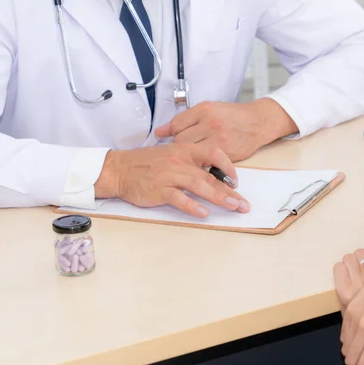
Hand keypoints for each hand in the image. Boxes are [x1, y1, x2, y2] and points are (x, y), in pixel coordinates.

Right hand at [94, 143, 250, 217]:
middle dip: (230, 191)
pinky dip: (192, 206)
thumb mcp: (171, 154)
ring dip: (219, 198)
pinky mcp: (160, 190)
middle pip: (211, 176)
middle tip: (243, 204)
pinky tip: (204, 214)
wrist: (119, 169)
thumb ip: (191, 161)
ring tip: (233, 207)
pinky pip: (180, 199)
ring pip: (200, 186)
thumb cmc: (146, 163)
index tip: (236, 181)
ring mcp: (170, 175)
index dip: (228, 167)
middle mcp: (180, 161)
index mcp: (185, 150)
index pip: (214, 154)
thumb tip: (213, 174)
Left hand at [154, 98, 298, 161]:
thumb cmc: (232, 115)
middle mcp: (211, 124)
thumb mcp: (209, 108)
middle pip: (180, 141)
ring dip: (188, 157)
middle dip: (178, 146)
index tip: (166, 138)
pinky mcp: (227, 155)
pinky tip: (202, 161)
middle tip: (182, 147)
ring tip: (191, 155)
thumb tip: (160, 131)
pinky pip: (206, 163)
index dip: (169, 133)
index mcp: (205, 110)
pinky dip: (201, 164)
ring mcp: (219, 140)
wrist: (258, 122)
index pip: (176, 125)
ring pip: (192, 154)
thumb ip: (185, 119)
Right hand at [338, 251, 363, 364]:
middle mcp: (362, 326)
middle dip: (358, 362)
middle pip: (350, 356)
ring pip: (345, 345)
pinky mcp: (349, 306)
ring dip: (353, 351)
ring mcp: (353, 315)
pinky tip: (360, 337)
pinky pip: (343, 331)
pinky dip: (349, 339)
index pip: (363, 363)